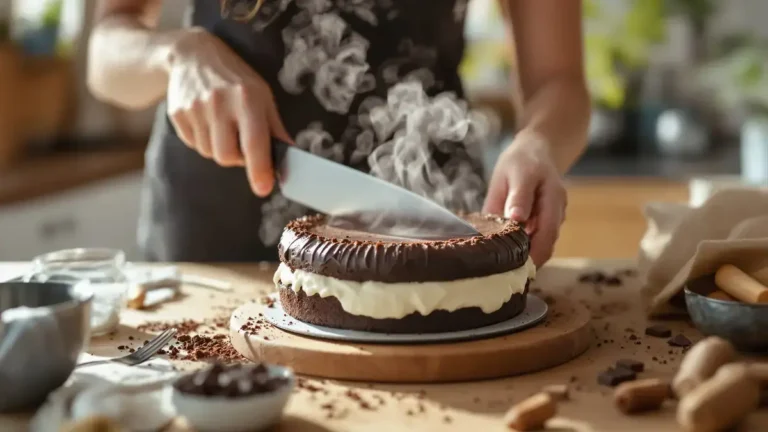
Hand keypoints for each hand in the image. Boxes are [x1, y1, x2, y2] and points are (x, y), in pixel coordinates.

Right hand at [165, 28, 291, 196]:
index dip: (259, 169)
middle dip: (237, 159)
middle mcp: (219, 103)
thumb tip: (290, 159)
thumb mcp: (263, 96)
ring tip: (223, 125)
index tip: (264, 188)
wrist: (192, 55)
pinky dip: (205, 140)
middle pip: (227, 156)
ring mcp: (195, 108)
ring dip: (220, 148)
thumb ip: (275, 129)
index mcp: (247, 98)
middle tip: (241, 141)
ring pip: (210, 153)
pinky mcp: (177, 114)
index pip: (254, 142)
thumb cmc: (236, 80)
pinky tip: (207, 120)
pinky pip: (194, 145)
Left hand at [483, 132, 566, 266]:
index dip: (531, 253)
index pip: (544, 231)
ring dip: (529, 256)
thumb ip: (510, 199)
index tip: (514, 268)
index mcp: (548, 194)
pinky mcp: (554, 219)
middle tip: (506, 275)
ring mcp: (558, 214)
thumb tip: (511, 222)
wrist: (538, 149)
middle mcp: (558, 206)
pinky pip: (542, 238)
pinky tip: (511, 253)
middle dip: (529, 260)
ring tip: (506, 268)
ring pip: (546, 243)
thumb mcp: (509, 175)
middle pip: (548, 242)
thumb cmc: (518, 162)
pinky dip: (529, 248)